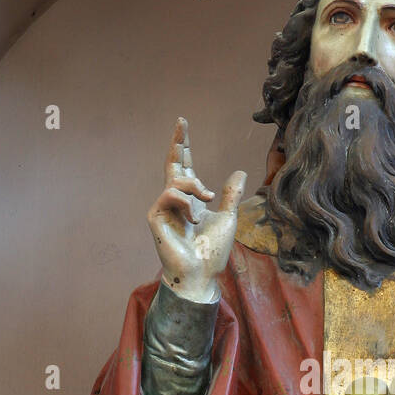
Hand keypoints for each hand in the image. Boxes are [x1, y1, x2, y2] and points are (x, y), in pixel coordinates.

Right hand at [147, 116, 246, 302]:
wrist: (202, 273)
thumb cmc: (212, 251)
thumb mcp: (228, 217)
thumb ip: (231, 195)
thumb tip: (239, 172)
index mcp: (191, 199)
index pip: (185, 166)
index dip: (183, 146)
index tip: (183, 124)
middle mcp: (175, 200)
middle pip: (172, 164)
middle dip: (177, 143)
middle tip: (182, 121)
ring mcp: (163, 208)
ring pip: (177, 179)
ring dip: (195, 185)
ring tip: (207, 199)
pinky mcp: (155, 216)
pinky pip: (170, 195)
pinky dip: (187, 203)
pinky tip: (194, 219)